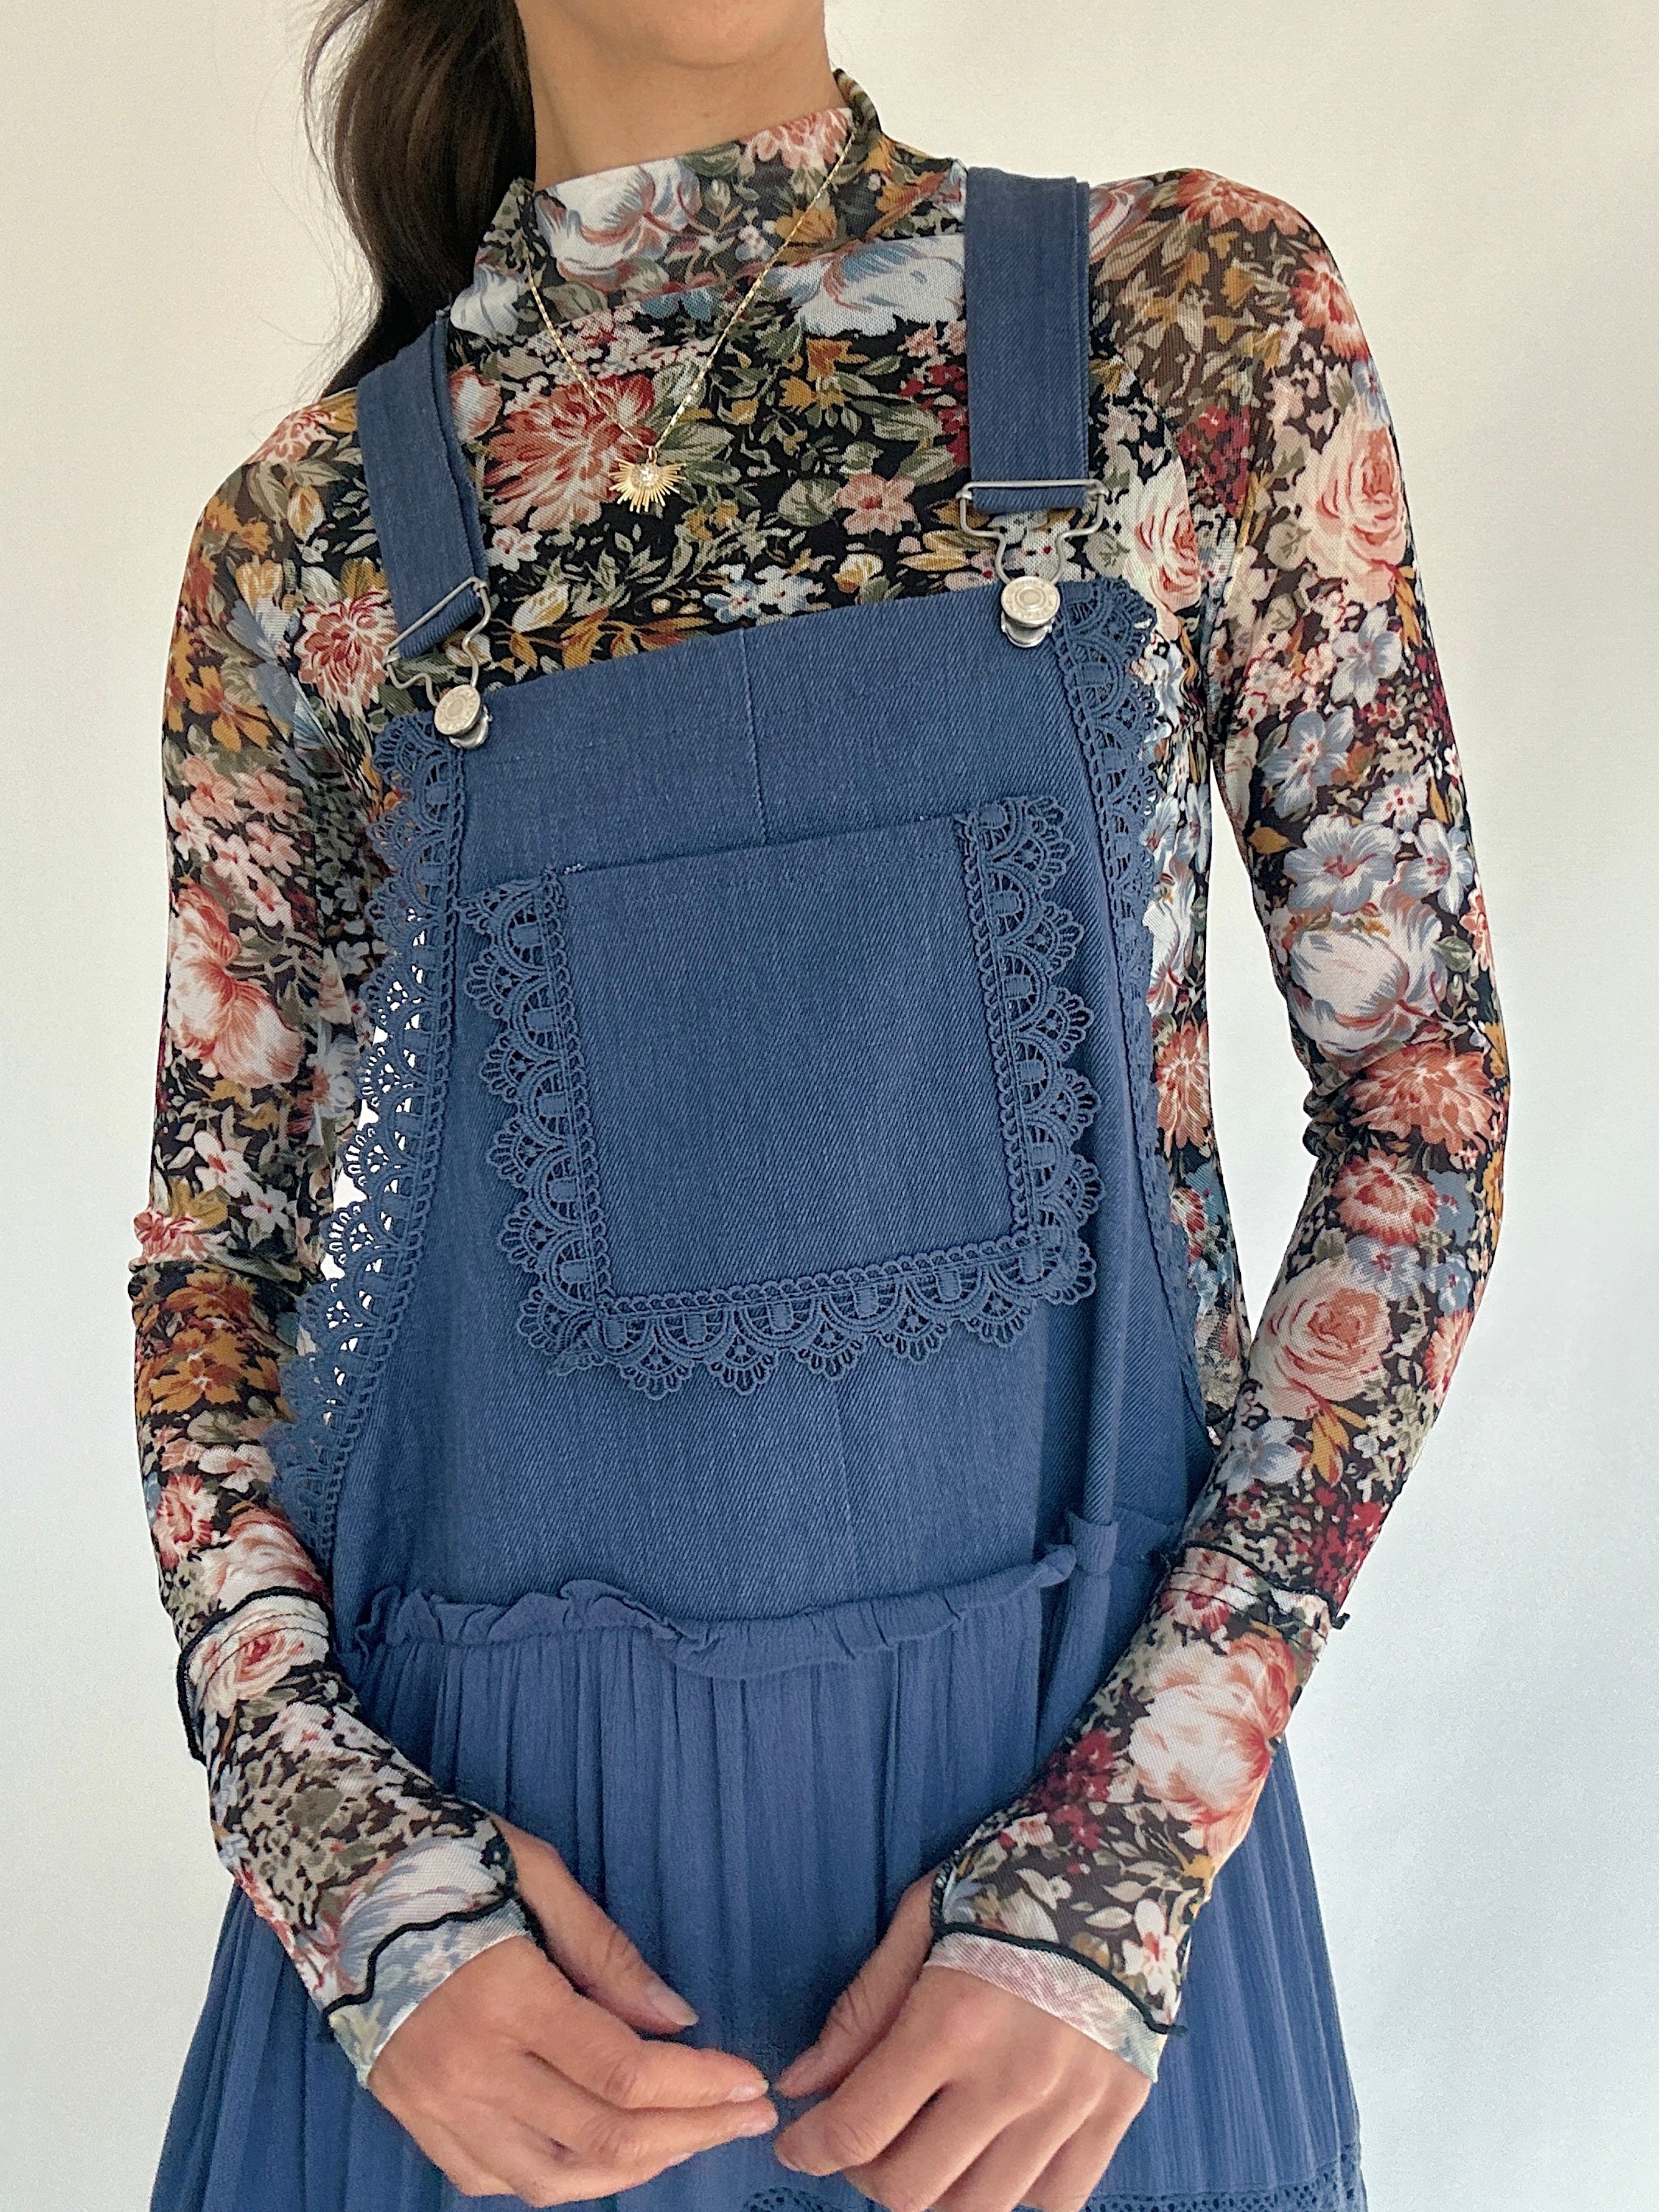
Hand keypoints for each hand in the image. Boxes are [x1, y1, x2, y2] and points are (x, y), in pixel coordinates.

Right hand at [367, 1818, 777, 2202]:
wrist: (335, 1872)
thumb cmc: (445, 1856)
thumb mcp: (536, 1872)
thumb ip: (606, 1951)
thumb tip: (675, 2018)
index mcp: (505, 1998)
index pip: (623, 2071)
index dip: (699, 2087)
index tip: (751, 2083)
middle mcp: (469, 2068)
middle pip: (602, 2134)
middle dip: (691, 2132)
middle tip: (747, 2118)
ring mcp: (435, 2105)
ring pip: (554, 2177)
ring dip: (637, 2168)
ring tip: (691, 2139)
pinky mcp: (412, 2118)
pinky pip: (497, 2180)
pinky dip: (563, 2178)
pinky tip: (606, 2151)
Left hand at [772, 1872, 1150, 2211]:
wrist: (1125, 1859)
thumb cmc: (1010, 1877)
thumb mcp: (922, 1918)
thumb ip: (862, 2008)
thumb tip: (803, 2082)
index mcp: (952, 2022)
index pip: (858, 2129)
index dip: (811, 2150)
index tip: (799, 2144)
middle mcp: (1010, 2080)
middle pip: (910, 2189)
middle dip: (866, 2170)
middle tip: (866, 2132)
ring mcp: (1069, 2106)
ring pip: (978, 2208)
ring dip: (936, 2188)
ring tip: (929, 2139)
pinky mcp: (1116, 2114)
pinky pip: (1054, 2201)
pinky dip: (1015, 2190)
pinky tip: (999, 2144)